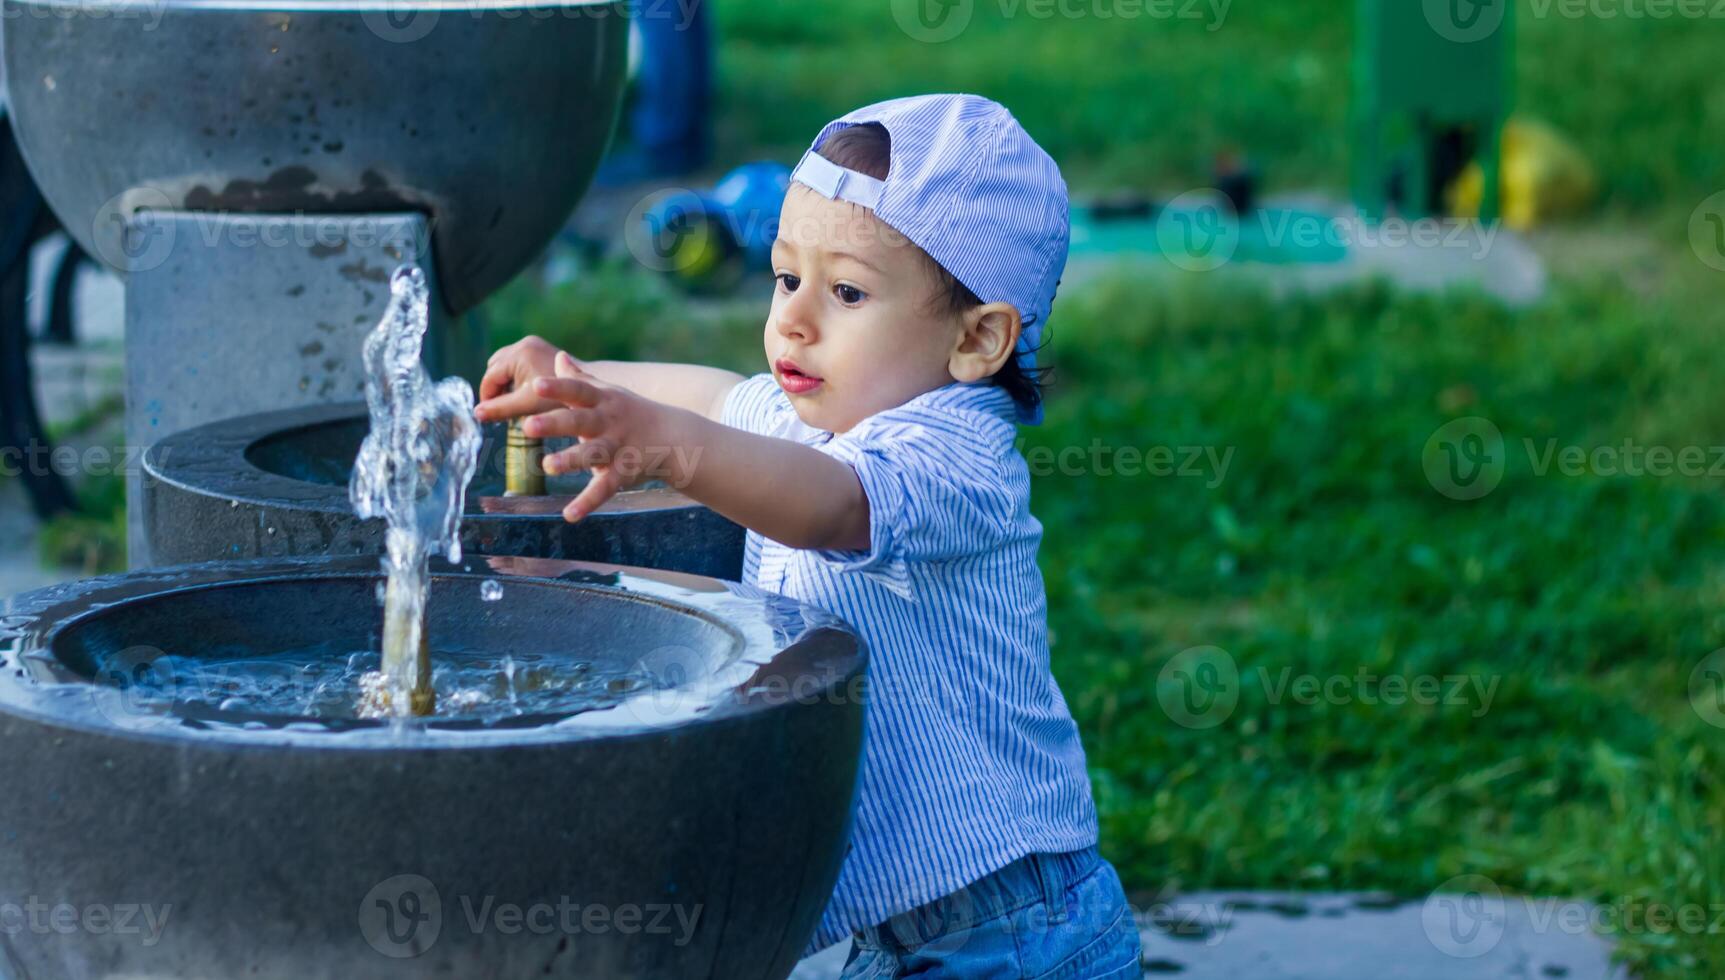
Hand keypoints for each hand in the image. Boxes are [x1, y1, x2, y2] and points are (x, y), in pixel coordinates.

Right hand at [475, 335, 564, 421]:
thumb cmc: (560, 398)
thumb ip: (500, 409)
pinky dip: (516, 378)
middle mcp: (524, 343)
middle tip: (499, 409)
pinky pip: (519, 363)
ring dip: (505, 383)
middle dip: (495, 388)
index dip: (486, 397)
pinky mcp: (541, 350)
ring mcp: (533, 344)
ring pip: (507, 365)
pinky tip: (523, 395)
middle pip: (496, 368)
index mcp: (518, 354)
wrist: (591, 389)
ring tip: (511, 403)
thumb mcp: (526, 405)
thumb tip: (476, 414)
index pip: (490, 376)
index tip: (487, 414)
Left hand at [524, 352, 672, 522]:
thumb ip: (580, 378)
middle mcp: (608, 422)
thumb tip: (559, 357)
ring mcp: (617, 447)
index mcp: (602, 401)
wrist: (674, 436)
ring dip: (570, 460)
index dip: (557, 387)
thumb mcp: (608, 392)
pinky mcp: (624, 473)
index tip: (535, 385)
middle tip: (528, 425)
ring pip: (592, 454)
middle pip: (579, 421)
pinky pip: (604, 489)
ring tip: (547, 466)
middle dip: (555, 423)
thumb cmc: (632, 412)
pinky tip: (569, 515)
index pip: (577, 391)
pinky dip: (588, 502)